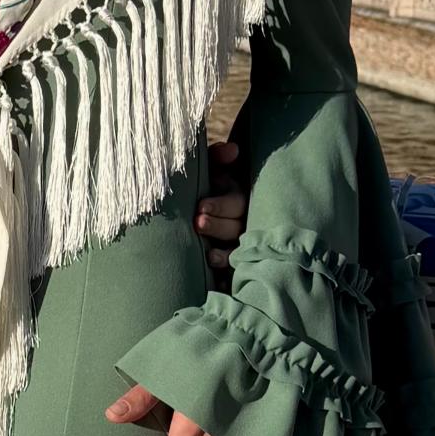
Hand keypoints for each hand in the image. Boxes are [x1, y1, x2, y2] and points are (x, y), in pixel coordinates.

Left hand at [194, 135, 245, 290]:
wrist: (193, 203)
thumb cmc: (203, 180)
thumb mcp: (211, 166)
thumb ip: (217, 155)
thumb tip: (233, 151)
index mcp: (238, 197)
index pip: (236, 203)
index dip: (221, 206)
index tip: (201, 207)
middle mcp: (242, 221)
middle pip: (236, 227)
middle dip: (218, 226)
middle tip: (199, 223)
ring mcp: (237, 243)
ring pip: (236, 250)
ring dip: (224, 254)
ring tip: (208, 256)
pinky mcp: (231, 262)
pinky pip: (231, 273)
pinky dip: (227, 279)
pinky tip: (220, 285)